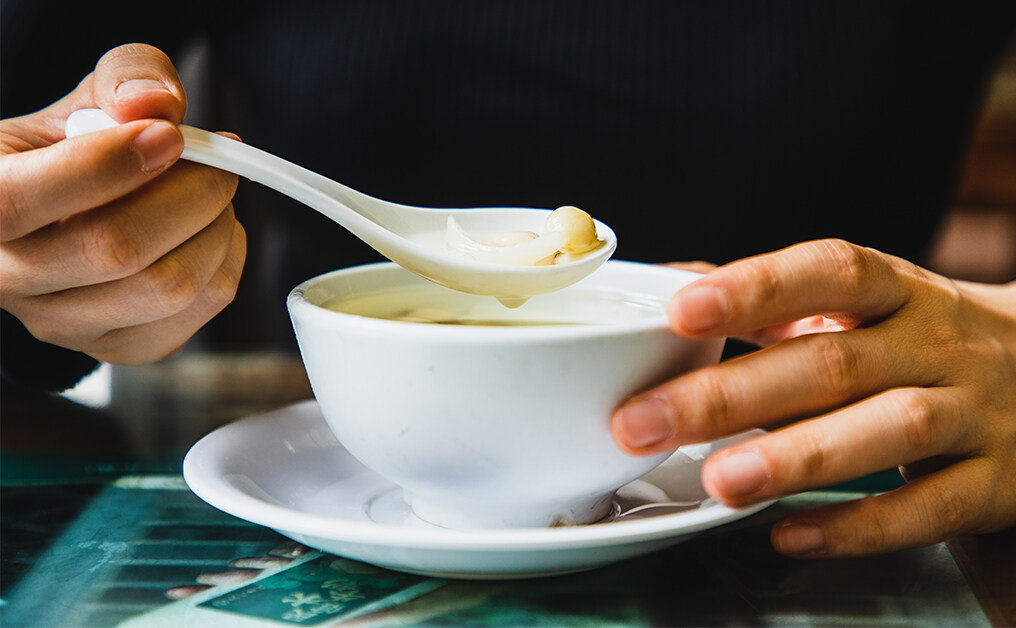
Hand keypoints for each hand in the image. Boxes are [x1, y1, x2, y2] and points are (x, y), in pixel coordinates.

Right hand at [0, 44, 244, 363]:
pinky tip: (206, 231)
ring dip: (217, 227)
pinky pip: (202, 308)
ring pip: (169, 285)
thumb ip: (125, 76)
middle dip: (192, 192)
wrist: (75, 209)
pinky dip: (227, 258)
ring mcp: (63, 324)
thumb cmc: (75, 149)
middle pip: (117, 250)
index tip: (168, 135)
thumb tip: (156, 104)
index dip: (105, 166)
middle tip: (217, 161)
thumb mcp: (87, 95)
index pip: (17, 201)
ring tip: (209, 194)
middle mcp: (7, 277)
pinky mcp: (121, 347)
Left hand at [612, 239, 1015, 556]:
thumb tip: (670, 283)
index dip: (754, 287)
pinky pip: (928, 507)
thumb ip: (774, 299)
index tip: (680, 310)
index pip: (828, 272)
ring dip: (795, 456)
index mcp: (897, 292)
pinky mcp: (994, 482)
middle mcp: (937, 344)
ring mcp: (973, 413)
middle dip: (731, 394)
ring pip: (886, 430)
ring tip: (719, 481)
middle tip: (643, 421)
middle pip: (833, 362)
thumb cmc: (926, 340)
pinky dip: (858, 526)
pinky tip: (789, 534)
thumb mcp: (866, 306)